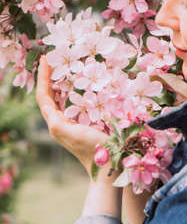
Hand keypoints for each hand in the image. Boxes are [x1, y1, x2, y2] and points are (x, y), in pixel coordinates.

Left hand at [36, 55, 108, 176]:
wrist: (107, 164)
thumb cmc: (91, 148)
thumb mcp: (70, 134)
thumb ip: (56, 121)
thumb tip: (48, 106)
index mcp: (55, 122)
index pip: (43, 95)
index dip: (43, 77)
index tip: (46, 59)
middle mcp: (60, 121)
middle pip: (49, 95)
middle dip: (48, 77)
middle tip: (53, 59)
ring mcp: (71, 121)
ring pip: (59, 97)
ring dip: (58, 82)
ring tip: (62, 66)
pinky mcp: (81, 121)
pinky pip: (72, 102)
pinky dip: (71, 90)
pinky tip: (77, 83)